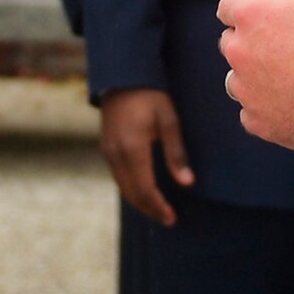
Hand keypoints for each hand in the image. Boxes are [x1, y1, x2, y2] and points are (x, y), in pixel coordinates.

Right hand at [98, 88, 193, 225]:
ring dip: (140, 200)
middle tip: (167, 218)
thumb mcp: (168, 120)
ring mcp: (107, 151)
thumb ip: (176, 153)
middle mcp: (115, 154)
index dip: (158, 207)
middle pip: (131, 193)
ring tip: (157, 208)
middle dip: (149, 208)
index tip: (172, 218)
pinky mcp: (106, 146)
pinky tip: (143, 188)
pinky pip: (118, 176)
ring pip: (123, 186)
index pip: (144, 190)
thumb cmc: (151, 95)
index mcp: (132, 150)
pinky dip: (131, 187)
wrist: (122, 75)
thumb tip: (187, 183)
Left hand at [216, 0, 293, 151]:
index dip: (247, 7)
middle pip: (230, 42)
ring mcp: (245, 90)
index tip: (264, 14)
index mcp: (251, 16)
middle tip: (283, 44)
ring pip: (238, 78)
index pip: (227, 5)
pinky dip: (265, 105)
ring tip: (290, 75)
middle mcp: (239, 52)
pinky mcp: (256, 121)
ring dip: (254, 74)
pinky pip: (251, 110)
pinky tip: (292, 100)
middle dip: (248, 40)